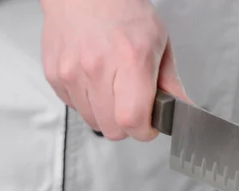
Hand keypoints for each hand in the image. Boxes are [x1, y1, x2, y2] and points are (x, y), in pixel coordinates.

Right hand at [40, 0, 188, 140]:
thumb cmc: (122, 11)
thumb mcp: (158, 42)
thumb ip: (171, 82)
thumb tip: (183, 109)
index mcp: (129, 60)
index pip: (132, 120)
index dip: (144, 131)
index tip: (148, 125)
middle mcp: (97, 68)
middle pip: (112, 129)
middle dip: (126, 125)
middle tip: (132, 107)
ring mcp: (71, 73)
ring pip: (92, 122)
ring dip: (105, 115)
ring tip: (112, 89)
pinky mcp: (55, 77)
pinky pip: (75, 108)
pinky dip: (87, 103)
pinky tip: (94, 81)